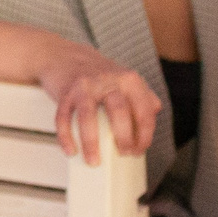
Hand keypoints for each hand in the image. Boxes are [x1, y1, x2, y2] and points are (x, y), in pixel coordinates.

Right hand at [28, 39, 160, 161]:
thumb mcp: (125, 78)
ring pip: (88, 117)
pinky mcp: (64, 92)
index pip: (144, 111)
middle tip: (123, 153)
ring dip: (91, 143)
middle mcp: (107, 80)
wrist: (63, 55)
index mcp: (129, 80)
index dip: (145, 136)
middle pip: (119, 112)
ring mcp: (84, 86)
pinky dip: (66, 136)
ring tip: (93, 161)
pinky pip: (63, 117)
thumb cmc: (98, 73)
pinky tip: (70, 149)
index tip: (139, 150)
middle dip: (123, 138)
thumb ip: (143, 95)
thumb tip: (154, 115)